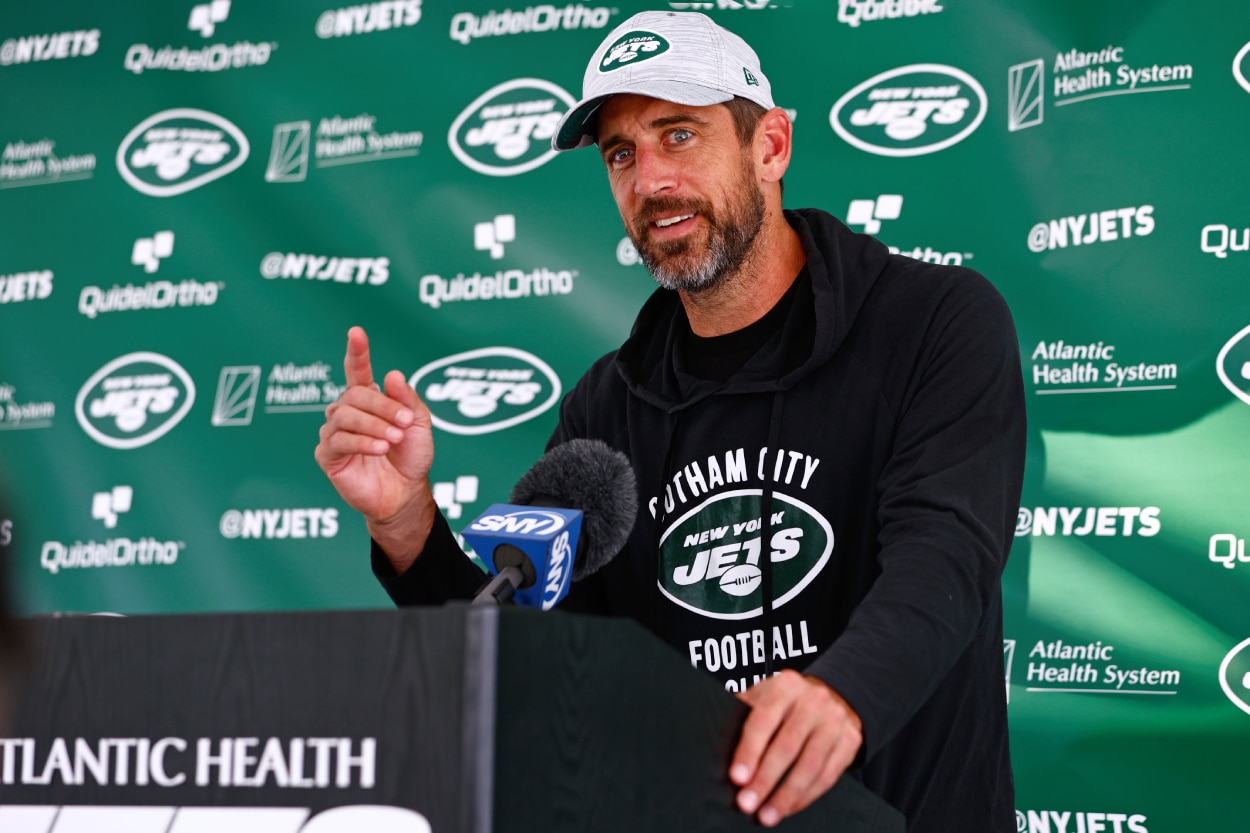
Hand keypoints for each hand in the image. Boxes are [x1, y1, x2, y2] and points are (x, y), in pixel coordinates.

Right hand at [314, 326, 436, 570]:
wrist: (406, 493)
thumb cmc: (411, 457)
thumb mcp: (419, 424)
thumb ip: (407, 399)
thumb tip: (391, 374)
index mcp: (369, 400)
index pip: (358, 371)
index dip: (357, 352)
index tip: (356, 332)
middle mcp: (347, 412)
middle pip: (355, 395)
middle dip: (382, 406)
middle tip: (403, 423)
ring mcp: (334, 432)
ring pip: (345, 415)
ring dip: (374, 425)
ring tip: (393, 440)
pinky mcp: (327, 455)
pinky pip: (338, 440)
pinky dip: (362, 442)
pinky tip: (380, 448)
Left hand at [730, 670, 862, 827]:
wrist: (831, 696)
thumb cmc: (785, 703)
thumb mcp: (764, 696)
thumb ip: (744, 714)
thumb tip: (716, 746)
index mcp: (785, 685)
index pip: (763, 720)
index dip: (749, 751)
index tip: (737, 777)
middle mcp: (813, 700)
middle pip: (787, 746)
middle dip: (765, 780)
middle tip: (747, 803)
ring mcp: (835, 720)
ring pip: (810, 765)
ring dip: (786, 795)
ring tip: (767, 815)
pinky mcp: (850, 741)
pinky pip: (827, 775)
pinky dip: (806, 796)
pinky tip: (788, 807)